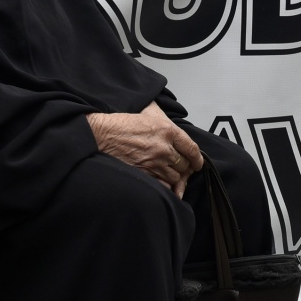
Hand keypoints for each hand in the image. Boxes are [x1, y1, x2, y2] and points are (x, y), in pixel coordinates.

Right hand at [87, 102, 203, 197]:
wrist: (102, 135)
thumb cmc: (123, 124)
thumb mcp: (149, 114)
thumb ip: (166, 124)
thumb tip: (178, 135)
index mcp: (168, 130)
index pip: (192, 148)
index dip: (197, 159)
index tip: (197, 163)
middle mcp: (164, 148)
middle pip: (185, 165)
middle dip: (183, 167)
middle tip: (179, 167)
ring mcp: (154, 162)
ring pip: (175, 177)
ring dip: (173, 176)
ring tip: (165, 172)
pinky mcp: (144, 173)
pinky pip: (163, 185)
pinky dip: (163, 185)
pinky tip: (159, 180)